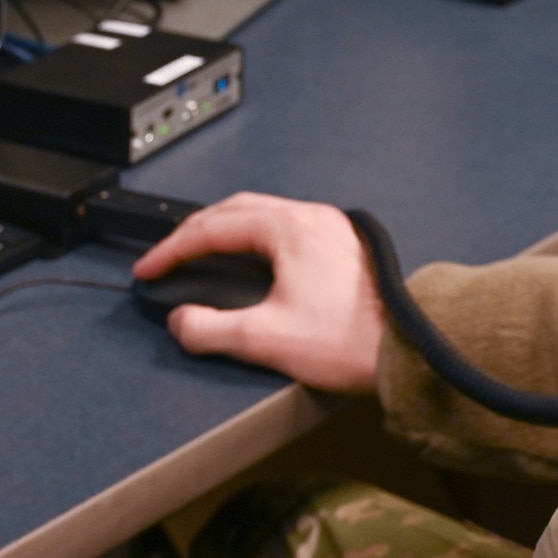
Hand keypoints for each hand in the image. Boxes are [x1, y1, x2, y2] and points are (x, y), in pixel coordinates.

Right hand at [132, 192, 384, 392]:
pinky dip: (255, 237)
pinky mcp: (343, 245)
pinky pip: (286, 226)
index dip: (172, 250)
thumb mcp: (265, 339)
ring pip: (263, 214)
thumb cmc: (351, 341)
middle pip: (236, 210)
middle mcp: (311, 218)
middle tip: (169, 256)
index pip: (212, 228)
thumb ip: (210, 330)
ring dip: (226, 229)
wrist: (407, 348)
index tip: (149, 268)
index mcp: (288, 229)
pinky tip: (252, 260)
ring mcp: (331, 228)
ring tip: (202, 253)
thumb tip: (181, 322)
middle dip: (195, 231)